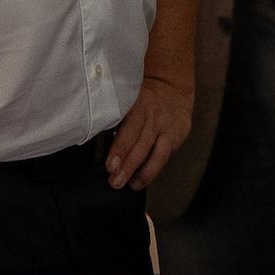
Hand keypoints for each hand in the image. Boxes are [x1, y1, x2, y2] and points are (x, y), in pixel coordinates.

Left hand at [107, 72, 191, 189]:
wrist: (172, 88)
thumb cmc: (142, 100)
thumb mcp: (128, 102)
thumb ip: (116, 121)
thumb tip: (98, 146)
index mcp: (137, 105)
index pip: (128, 128)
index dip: (119, 149)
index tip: (110, 166)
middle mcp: (153, 115)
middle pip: (141, 143)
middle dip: (128, 164)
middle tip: (115, 181)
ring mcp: (167, 127)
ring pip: (156, 153)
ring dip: (141, 172)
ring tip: (129, 185)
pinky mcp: (177, 136)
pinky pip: (164, 156)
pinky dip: (152, 170)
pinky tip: (141, 180)